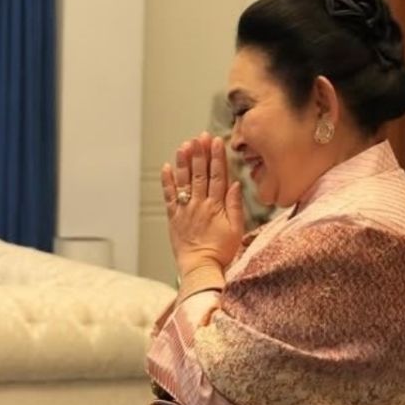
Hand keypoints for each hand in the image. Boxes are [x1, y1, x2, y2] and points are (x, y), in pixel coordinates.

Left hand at [160, 133, 244, 273]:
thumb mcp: (237, 230)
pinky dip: (167, 181)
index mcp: (216, 206)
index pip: (218, 176)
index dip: (217, 157)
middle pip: (200, 174)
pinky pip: (169, 196)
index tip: (216, 142)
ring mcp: (185, 210)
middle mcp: (199, 204)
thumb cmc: (221, 252)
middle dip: (200, 153)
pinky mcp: (174, 217)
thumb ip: (235, 206)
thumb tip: (235, 184)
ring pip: (184, 181)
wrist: (200, 268)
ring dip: (184, 162)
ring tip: (184, 145)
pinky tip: (167, 167)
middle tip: (200, 136)